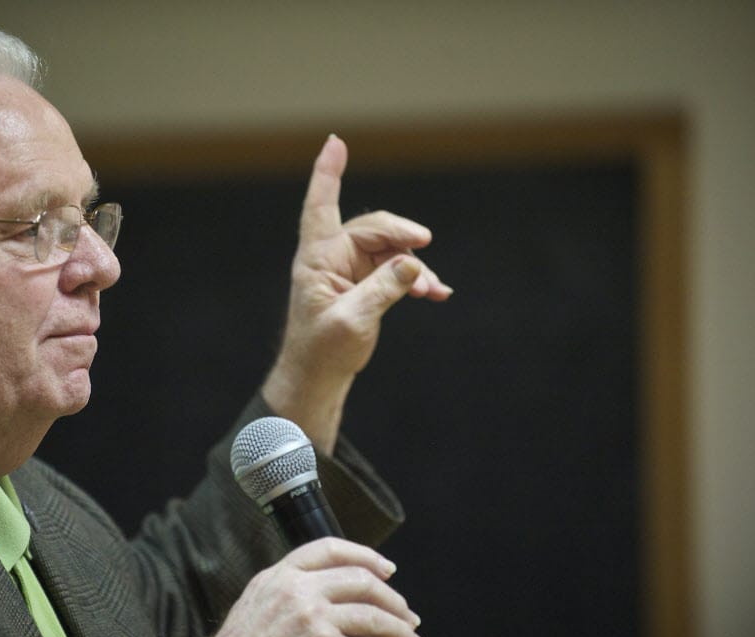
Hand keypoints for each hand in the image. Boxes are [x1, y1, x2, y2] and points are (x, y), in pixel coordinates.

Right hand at [186, 538, 424, 636]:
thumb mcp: (255, 604)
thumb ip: (287, 590)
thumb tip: (328, 593)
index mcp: (280, 575)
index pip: (330, 548)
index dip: (365, 555)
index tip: (385, 568)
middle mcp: (298, 590)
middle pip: (362, 581)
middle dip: (393, 600)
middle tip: (407, 616)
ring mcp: (314, 618)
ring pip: (375, 617)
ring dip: (400, 633)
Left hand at [262, 135, 451, 450]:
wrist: (319, 376)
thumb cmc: (322, 350)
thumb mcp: (352, 320)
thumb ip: (382, 289)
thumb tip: (411, 264)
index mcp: (317, 259)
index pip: (320, 207)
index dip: (328, 174)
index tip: (334, 142)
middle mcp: (333, 257)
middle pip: (373, 228)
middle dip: (402, 235)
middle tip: (425, 245)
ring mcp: (351, 270)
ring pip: (391, 250)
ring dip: (415, 266)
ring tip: (433, 290)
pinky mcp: (367, 284)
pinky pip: (398, 270)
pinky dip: (417, 279)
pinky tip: (437, 292)